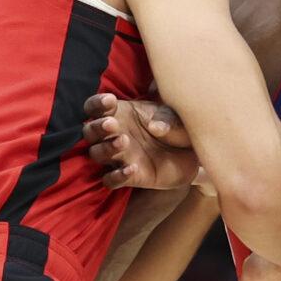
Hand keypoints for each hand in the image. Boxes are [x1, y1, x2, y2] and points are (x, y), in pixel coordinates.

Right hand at [84, 93, 202, 190]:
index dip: (97, 103)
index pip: (95, 107)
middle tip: (112, 123)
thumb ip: (167, 120)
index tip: (110, 100)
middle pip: (89, 131)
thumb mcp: (175, 118)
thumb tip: (156, 127)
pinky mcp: (128, 177)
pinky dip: (117, 176)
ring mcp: (119, 157)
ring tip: (124, 141)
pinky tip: (133, 168)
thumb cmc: (175, 129)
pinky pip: (110, 180)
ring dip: (106, 148)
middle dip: (97, 127)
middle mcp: (113, 135)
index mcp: (119, 114)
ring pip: (96, 154)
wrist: (190, 154)